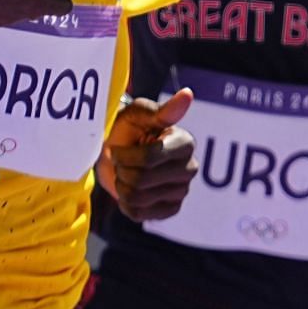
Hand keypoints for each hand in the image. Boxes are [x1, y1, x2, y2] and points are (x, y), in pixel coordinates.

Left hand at [97, 88, 196, 220]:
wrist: (118, 154)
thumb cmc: (129, 130)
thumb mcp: (139, 114)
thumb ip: (162, 110)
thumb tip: (188, 94)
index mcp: (184, 143)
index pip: (149, 158)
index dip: (125, 155)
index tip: (120, 148)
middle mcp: (189, 168)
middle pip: (141, 180)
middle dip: (122, 170)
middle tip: (122, 162)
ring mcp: (181, 191)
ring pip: (137, 198)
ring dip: (122, 185)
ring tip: (126, 174)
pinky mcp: (170, 209)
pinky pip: (138, 214)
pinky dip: (126, 203)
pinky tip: (131, 190)